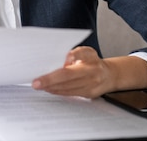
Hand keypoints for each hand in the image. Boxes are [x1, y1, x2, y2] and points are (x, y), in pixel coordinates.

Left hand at [31, 46, 146, 97]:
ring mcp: (91, 84)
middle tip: (36, 82)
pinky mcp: (89, 94)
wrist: (110, 76)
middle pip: (68, 76)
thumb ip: (75, 53)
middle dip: (50, 80)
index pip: (79, 55)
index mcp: (90, 58)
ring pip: (68, 87)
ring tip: (40, 85)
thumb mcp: (86, 52)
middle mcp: (92, 71)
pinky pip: (70, 94)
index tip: (56, 62)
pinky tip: (49, 89)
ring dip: (52, 87)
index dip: (71, 57)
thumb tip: (64, 58)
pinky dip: (58, 91)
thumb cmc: (93, 61)